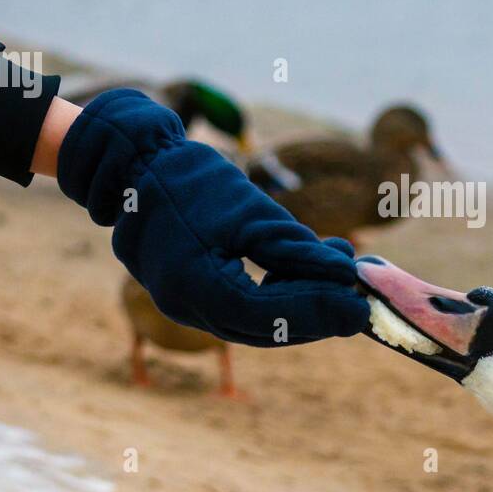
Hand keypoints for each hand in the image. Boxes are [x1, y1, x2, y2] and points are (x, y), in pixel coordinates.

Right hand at [56, 89, 369, 345]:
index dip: (320, 312)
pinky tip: (306, 273)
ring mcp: (183, 304)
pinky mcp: (189, 293)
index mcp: (195, 287)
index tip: (361, 307)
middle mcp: (186, 306)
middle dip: (316, 316)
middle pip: (266, 328)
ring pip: (256, 322)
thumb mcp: (249, 211)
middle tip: (360, 304)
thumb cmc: (187, 179)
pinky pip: (241, 307)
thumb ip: (295, 249)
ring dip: (301, 307)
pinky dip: (276, 297)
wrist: (131, 163)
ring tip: (341, 283)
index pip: (271, 316)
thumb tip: (346, 275)